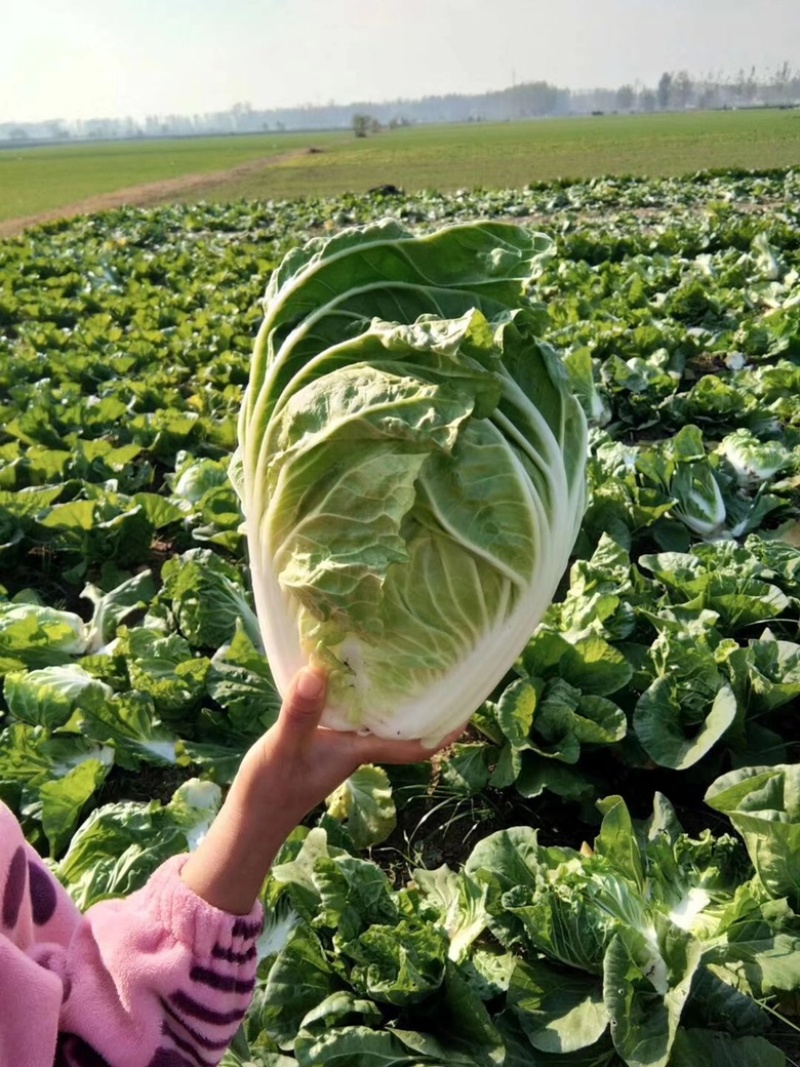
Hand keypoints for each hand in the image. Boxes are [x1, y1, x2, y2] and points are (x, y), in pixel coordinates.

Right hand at [244, 666, 464, 825]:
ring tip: (401, 658)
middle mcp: (356, 748)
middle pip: (400, 725)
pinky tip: (346, 673)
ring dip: (390, 696)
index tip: (470, 707)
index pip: (413, 745)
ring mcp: (339, 746)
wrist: (248, 821)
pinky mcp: (321, 741)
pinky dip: (356, 695)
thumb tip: (317, 673)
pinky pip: (350, 714)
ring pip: (375, 718)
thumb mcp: (283, 747)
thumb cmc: (270, 790)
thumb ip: (301, 712)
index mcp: (359, 750)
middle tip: (440, 666)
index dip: (444, 730)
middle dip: (421, 702)